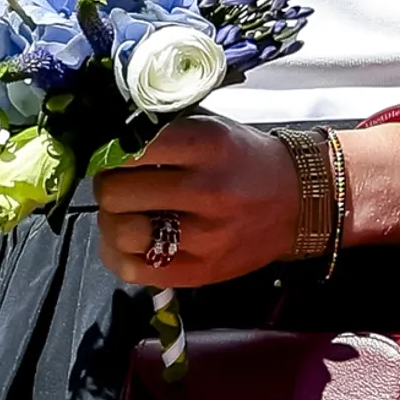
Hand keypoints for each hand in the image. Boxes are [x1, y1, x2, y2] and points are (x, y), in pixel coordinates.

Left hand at [87, 111, 399, 291]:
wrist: (300, 200)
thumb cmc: (243, 159)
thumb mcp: (209, 127)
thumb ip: (160, 131)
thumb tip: (100, 136)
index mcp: (206, 144)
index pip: (128, 149)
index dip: (107, 153)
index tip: (109, 154)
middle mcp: (206, 190)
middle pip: (115, 194)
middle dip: (106, 187)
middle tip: (116, 184)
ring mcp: (205, 237)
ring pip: (119, 233)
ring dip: (111, 221)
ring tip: (125, 212)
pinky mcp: (201, 272)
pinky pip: (132, 270)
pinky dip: (118, 254)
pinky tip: (129, 240)